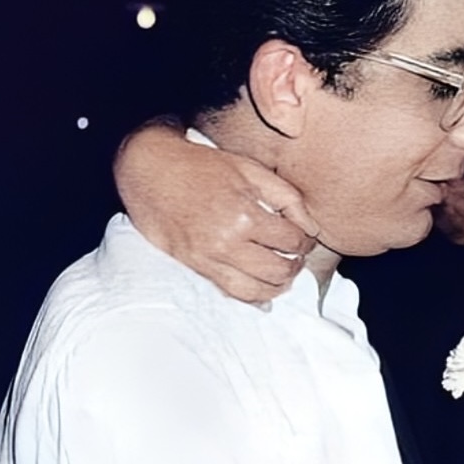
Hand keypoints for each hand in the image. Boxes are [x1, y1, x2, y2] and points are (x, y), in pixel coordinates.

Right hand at [114, 122, 318, 303]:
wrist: (152, 172)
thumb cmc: (202, 167)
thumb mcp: (251, 170)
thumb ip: (287, 198)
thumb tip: (312, 228)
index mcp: (245, 215)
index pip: (292, 241)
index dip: (305, 241)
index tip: (304, 237)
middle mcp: (227, 242)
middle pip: (279, 270)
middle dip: (295, 264)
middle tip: (296, 255)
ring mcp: (210, 259)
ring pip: (258, 289)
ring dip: (278, 284)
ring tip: (282, 271)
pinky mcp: (197, 267)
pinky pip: (232, 293)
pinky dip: (253, 296)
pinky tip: (263, 289)